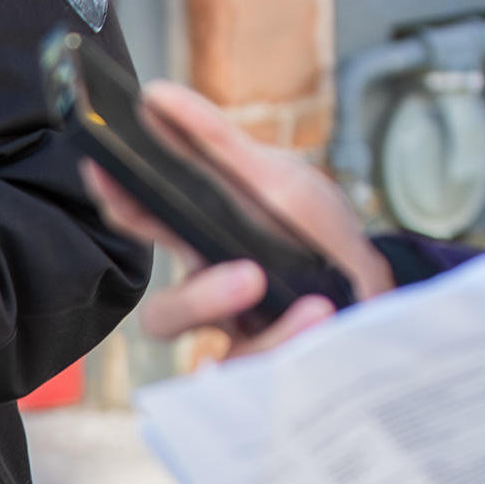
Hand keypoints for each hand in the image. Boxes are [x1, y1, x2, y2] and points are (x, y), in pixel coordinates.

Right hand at [83, 79, 392, 356]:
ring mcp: (243, 345)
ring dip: (281, 350)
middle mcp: (212, 301)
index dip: (118, 204)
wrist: (378, 287)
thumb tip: (156, 97)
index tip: (106, 171)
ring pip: (219, 366)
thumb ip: (215, 143)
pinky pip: (268, 387)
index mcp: (200, 246)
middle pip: (167, 322)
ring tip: (312, 308)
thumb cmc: (315, 232)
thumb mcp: (277, 179)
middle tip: (251, 277)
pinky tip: (317, 328)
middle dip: (201, 304)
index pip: (145, 230)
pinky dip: (293, 355)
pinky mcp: (275, 375)